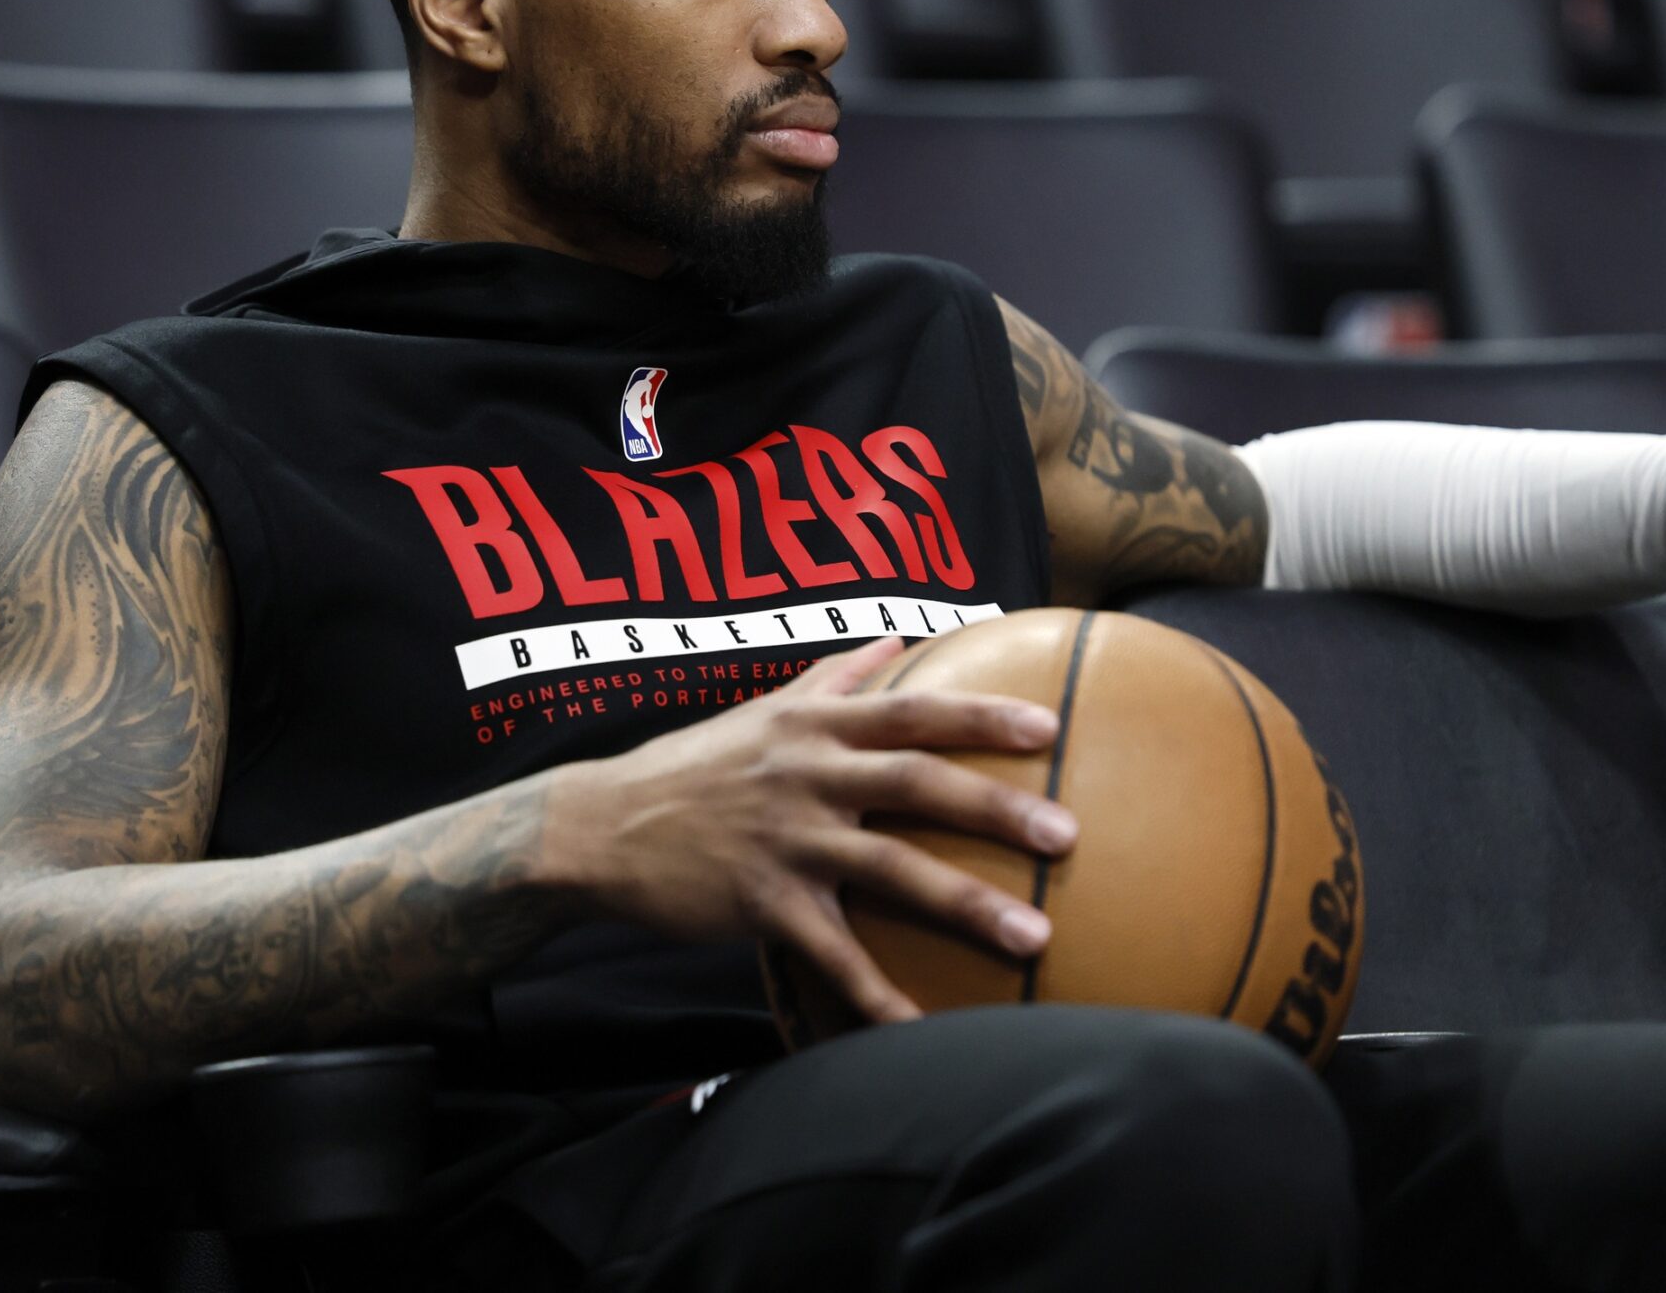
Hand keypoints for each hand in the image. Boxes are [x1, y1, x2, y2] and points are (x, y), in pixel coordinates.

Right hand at [539, 637, 1078, 1022]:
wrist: (598, 826)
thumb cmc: (692, 766)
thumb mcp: (763, 711)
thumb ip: (836, 678)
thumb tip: (898, 638)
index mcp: (814, 725)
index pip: (913, 711)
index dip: (983, 716)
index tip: (1050, 728)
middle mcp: (807, 774)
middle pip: (916, 782)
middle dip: (996, 807)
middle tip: (1067, 833)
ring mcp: (786, 839)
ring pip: (890, 869)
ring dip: (967, 905)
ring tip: (1035, 936)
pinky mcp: (761, 902)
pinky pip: (832, 953)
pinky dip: (878, 994)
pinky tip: (924, 1026)